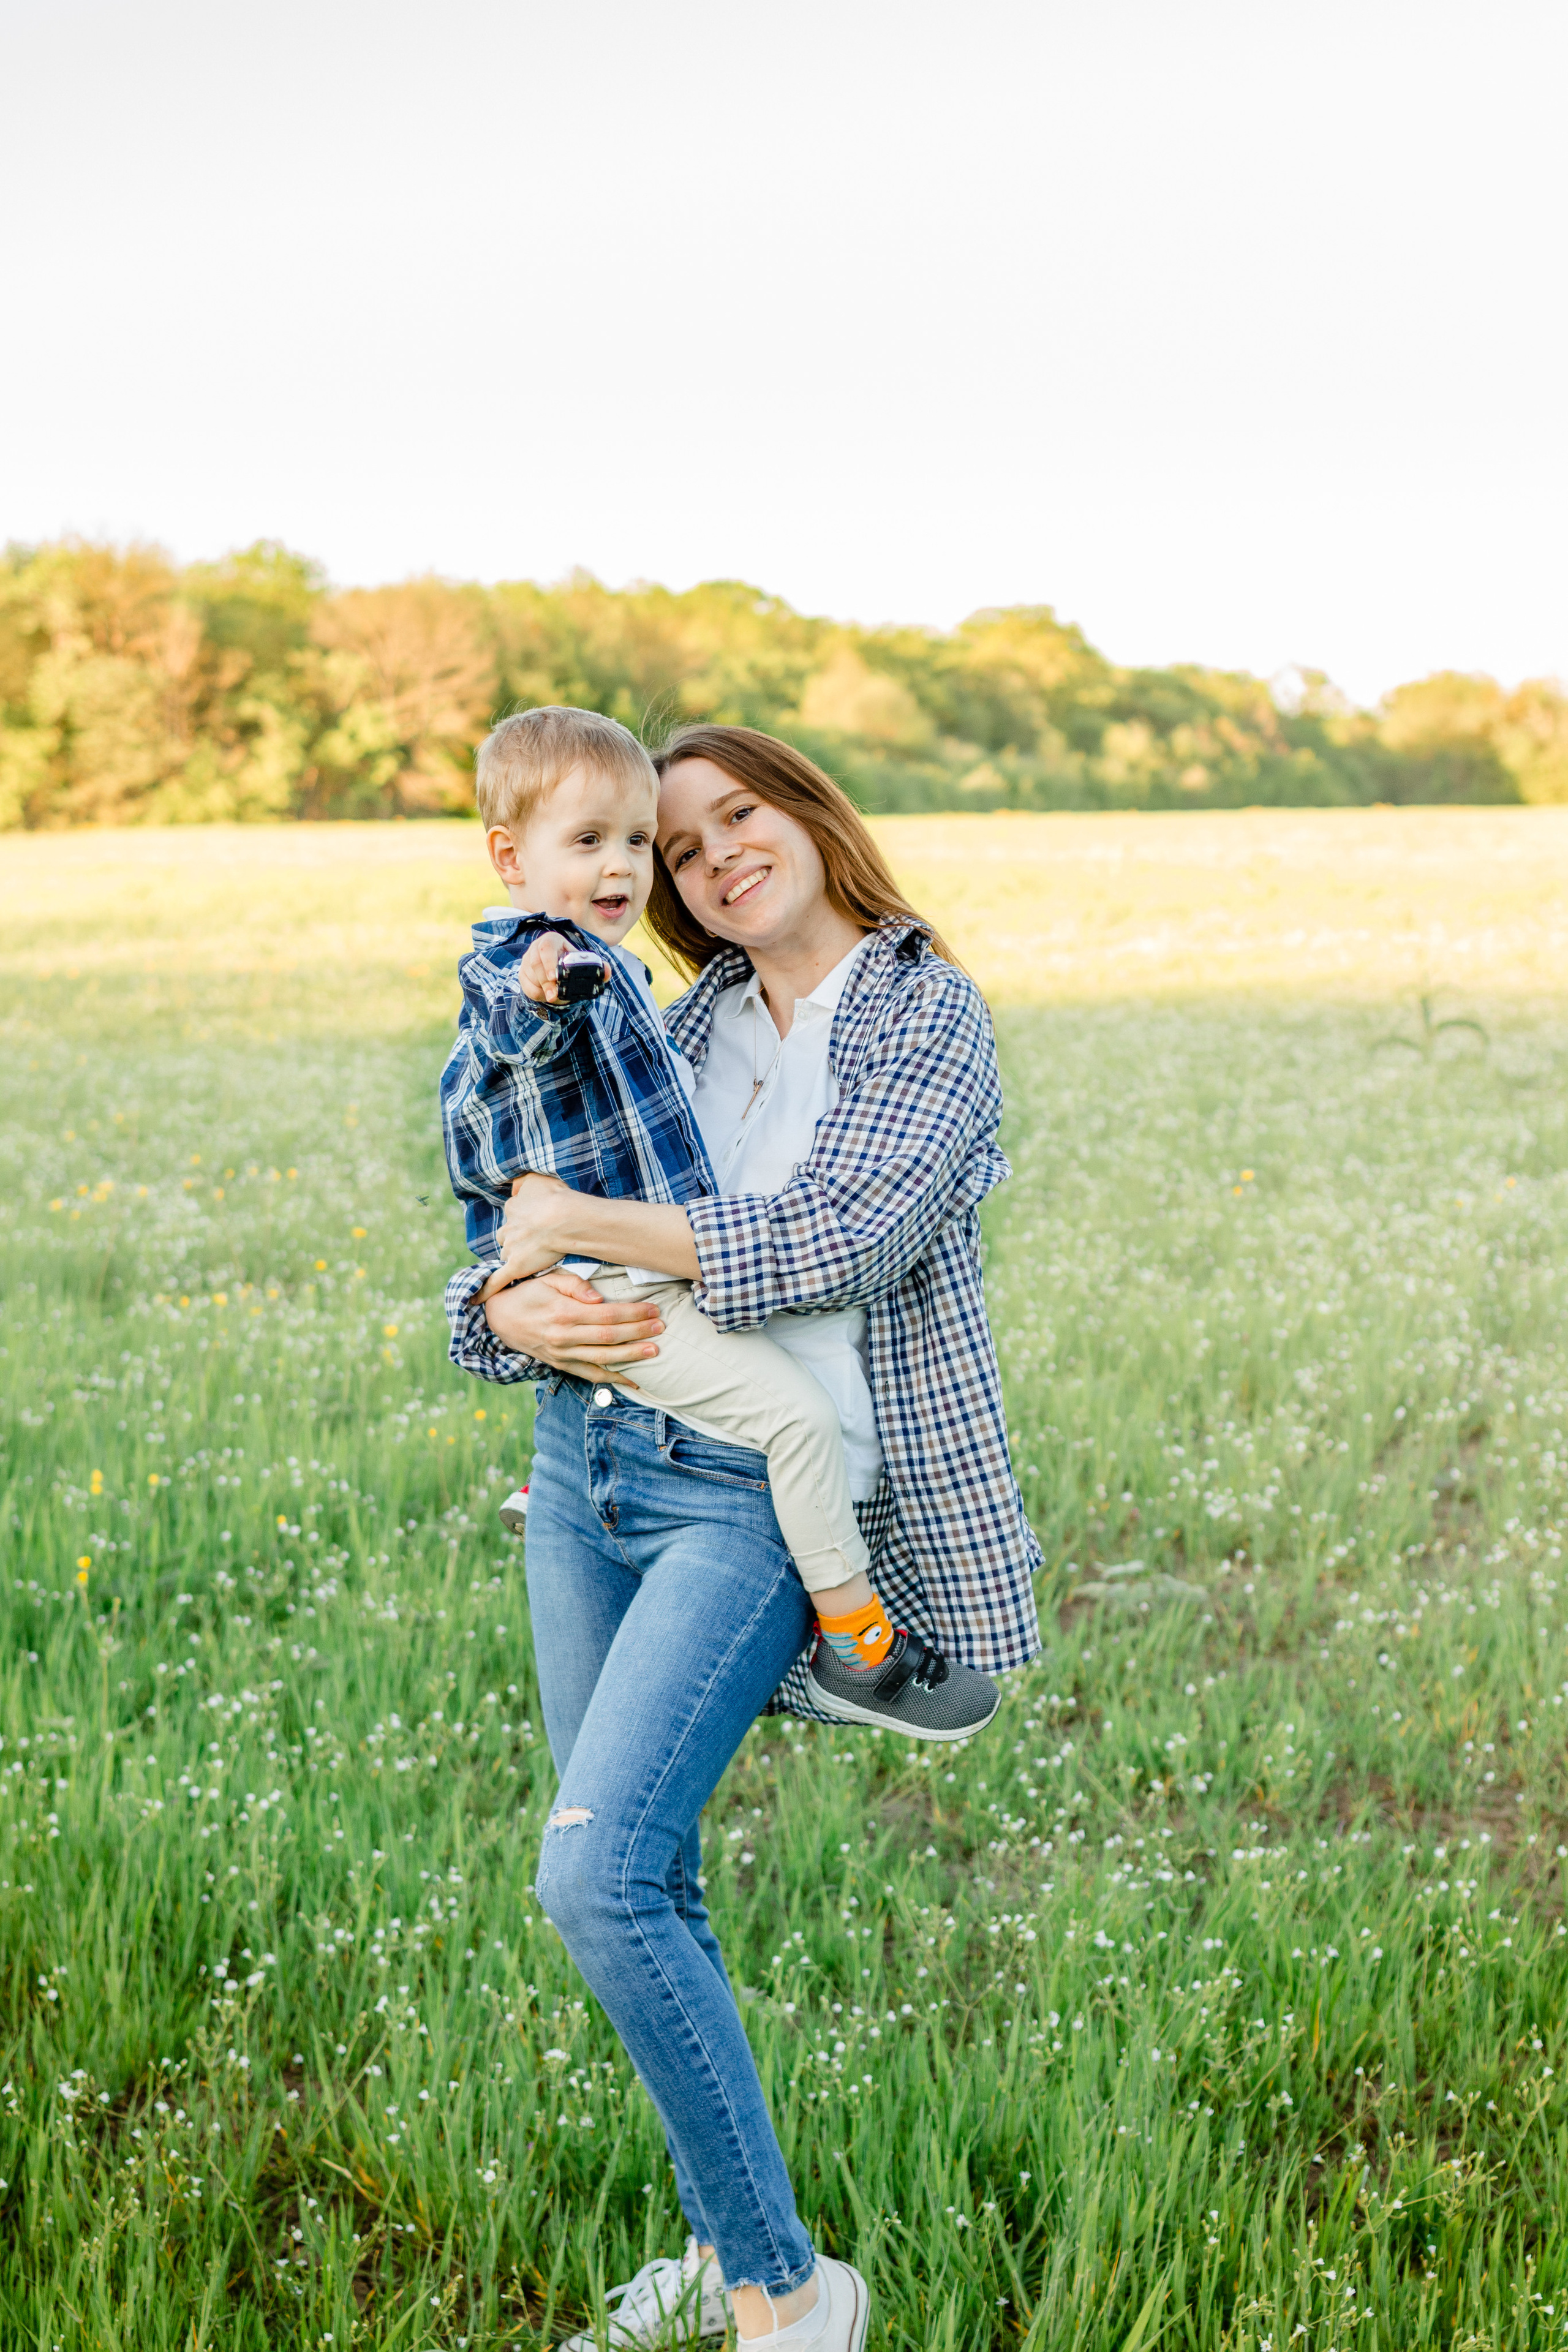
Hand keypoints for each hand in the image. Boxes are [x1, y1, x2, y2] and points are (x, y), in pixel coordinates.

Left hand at [476, 1171, 576, 1300]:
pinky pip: (497, 1280)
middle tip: (535, 1240)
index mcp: (514, 1208)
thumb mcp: (537, 1178)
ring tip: (527, 1262)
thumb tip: (514, 1187)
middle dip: (516, 1238)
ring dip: (513, 1258)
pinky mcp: (514, 1266)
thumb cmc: (555, 1197)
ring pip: (506, 1254)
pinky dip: (486, 1290)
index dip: (527, 1218)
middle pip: (507, 1235)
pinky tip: (477, 1300)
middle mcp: (509, 1227)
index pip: (514, 1214)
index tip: (538, 1220)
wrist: (563, 1218)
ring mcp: (511, 1248)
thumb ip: (523, 1182)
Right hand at [483, 1266, 663, 1379]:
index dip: (632, 1313)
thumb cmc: (528, 1293)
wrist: (500, 1319)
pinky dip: (612, 1379)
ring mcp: (562, 1355)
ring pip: (603, 1359)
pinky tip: (634, 1380)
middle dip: (638, 1333)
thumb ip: (574, 1285)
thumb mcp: (547, 1280)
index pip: (606, 1315)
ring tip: (654, 1351)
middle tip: (661, 1328)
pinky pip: (590, 1375)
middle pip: (609, 1338)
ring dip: (631, 1356)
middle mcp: (564, 1337)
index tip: (653, 1309)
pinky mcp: (561, 1365)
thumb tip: (598, 1298)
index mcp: (563, 1313)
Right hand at [515, 932, 570, 1003]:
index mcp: (551, 939)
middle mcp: (536, 946)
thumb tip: (580, 976)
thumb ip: (576, 966)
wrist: (558, 966)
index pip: (547, 948)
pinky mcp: (522, 972)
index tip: (554, 977)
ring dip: (543, 989)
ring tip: (554, 995)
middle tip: (554, 995)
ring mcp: (527, 959)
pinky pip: (526, 987)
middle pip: (536, 964)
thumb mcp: (574, 960)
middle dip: (546, 982)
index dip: (549, 963)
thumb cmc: (568, 962)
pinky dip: (537, 994)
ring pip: (531, 977)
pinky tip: (546, 994)